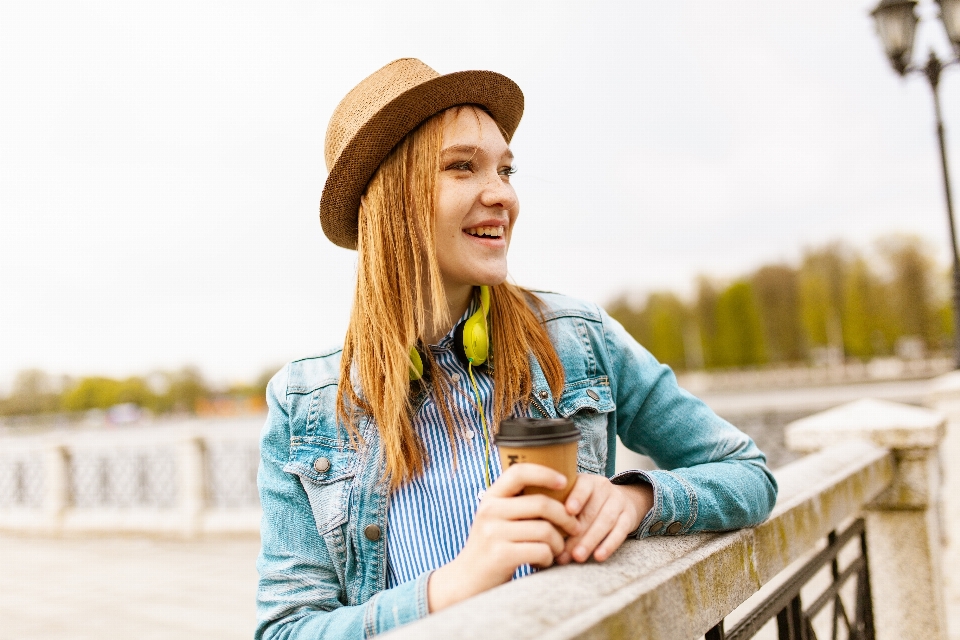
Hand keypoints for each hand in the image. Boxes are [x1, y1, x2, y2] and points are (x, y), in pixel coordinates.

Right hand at [427, 463, 581, 611]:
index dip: (545, 473)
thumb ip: (518, 503)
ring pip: (545, 530)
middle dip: (566, 517)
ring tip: (555, 550)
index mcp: (491, 497)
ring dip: (558, 543)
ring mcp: (494, 533)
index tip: (565, 481)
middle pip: (541, 504)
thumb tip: (559, 486)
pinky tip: (543, 562)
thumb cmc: (492, 546)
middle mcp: (490, 511)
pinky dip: (549, 558)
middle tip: (574, 528)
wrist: (466, 580)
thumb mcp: (497, 518)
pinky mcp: (501, 555)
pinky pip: (541, 551)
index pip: (519, 472)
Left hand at [556, 474, 652, 564]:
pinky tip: (599, 556)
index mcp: (587, 481)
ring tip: (577, 557)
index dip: (576, 497)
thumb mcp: (574, 495)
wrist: (622, 499)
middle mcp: (604, 488)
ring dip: (590, 541)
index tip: (567, 511)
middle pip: (590, 511)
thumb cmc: (587, 502)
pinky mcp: (629, 517)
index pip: (582, 486)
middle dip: (576, 534)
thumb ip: (557, 504)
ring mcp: (618, 502)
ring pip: (605, 522)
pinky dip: (609, 545)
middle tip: (562, 552)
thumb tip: (534, 524)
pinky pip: (620, 532)